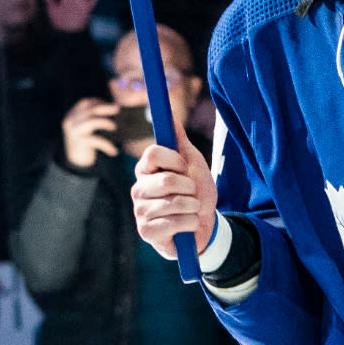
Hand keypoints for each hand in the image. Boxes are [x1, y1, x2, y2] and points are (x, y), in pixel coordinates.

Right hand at [61, 97, 119, 168]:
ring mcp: (73, 132)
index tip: (110, 104)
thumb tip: (115, 109)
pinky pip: (96, 140)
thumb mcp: (86, 127)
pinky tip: (114, 151)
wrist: (76, 162)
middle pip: (89, 111)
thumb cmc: (86, 142)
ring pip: (92, 122)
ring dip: (105, 123)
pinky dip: (107, 145)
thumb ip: (94, 118)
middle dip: (105, 108)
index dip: (98, 101)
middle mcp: (70, 122)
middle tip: (117, 109)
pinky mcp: (79, 142)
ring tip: (114, 127)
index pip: (84, 103)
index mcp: (71, 115)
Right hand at [130, 139, 217, 258]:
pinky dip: (191, 222)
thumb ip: (179, 140)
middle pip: (166, 180)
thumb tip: (170, 112)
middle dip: (190, 187)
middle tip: (191, 193)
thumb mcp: (192, 163)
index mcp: (145, 170)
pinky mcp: (146, 232)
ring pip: (174, 203)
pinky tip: (188, 225)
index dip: (175, 160)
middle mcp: (138, 189)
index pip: (152, 154)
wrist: (205, 225)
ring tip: (191, 210)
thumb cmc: (196, 192)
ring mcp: (140, 211)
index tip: (186, 168)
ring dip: (193, 206)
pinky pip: (174, 222)